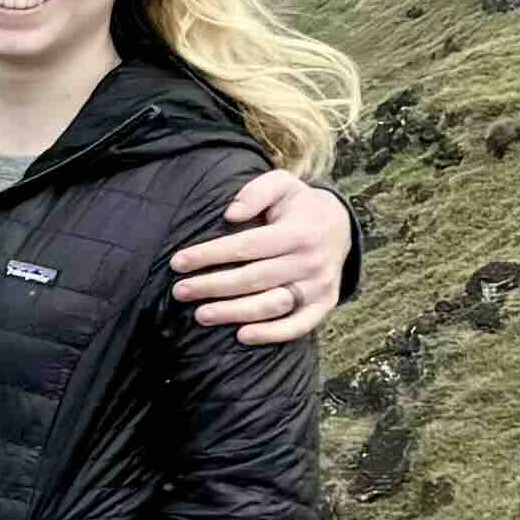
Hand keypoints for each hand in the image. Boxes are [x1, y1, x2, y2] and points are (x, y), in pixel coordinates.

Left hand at [169, 171, 350, 346]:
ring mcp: (320, 286)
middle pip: (254, 279)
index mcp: (299, 231)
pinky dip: (272, 334)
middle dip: (212, 286)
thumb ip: (256, 192)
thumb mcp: (282, 184)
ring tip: (200, 315)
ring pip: (272, 305)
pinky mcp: (324, 304)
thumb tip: (231, 214)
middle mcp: (311, 261)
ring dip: (234, 313)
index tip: (178, 262)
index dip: (210, 255)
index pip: (246, 247)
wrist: (340, 224)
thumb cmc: (297, 205)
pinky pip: (299, 325)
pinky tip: (242, 336)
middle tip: (180, 291)